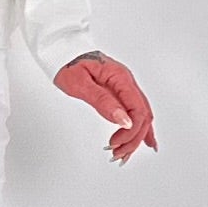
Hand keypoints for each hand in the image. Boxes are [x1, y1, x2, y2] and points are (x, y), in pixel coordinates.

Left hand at [53, 50, 156, 164]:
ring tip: (123, 155)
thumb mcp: (80, 84)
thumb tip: (124, 120)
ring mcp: (125, 87)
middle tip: (117, 155)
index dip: (131, 131)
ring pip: (141, 116)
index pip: (138, 109)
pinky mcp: (120, 91)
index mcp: (120, 78)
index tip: (115, 143)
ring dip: (135, 137)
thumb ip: (103, 102)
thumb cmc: (69, 64)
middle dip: (133, 139)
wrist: (63, 51)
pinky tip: (144, 142)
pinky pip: (135, 111)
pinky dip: (139, 129)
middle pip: (143, 116)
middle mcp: (127, 82)